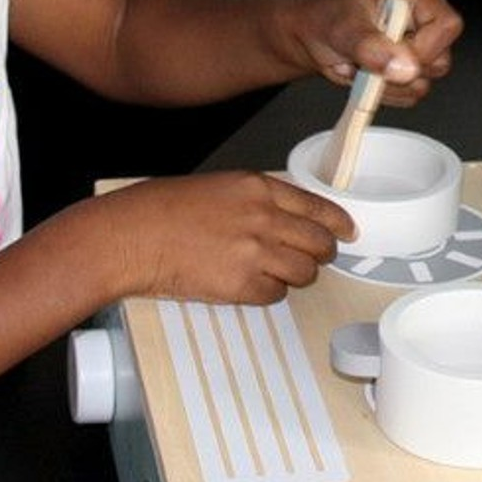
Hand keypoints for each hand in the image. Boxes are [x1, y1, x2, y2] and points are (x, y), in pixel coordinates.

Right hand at [99, 172, 355, 304]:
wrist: (133, 235)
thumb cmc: (164, 209)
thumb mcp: (220, 187)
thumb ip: (257, 200)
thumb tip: (287, 218)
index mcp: (258, 188)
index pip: (317, 207)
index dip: (338, 223)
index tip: (348, 232)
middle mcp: (263, 218)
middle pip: (319, 243)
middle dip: (321, 254)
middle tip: (314, 258)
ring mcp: (254, 253)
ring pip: (304, 273)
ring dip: (295, 275)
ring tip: (272, 272)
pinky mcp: (241, 285)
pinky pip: (276, 295)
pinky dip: (268, 293)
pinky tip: (248, 284)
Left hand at [297, 0, 462, 106]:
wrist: (313, 36)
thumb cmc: (327, 19)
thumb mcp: (346, 30)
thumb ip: (374, 48)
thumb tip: (406, 67)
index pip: (447, 26)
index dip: (425, 47)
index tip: (393, 52)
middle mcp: (423, 21)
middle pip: (440, 60)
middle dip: (398, 69)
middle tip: (367, 57)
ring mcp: (419, 48)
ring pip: (424, 83)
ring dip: (387, 83)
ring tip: (363, 64)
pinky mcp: (410, 71)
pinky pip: (409, 95)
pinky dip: (384, 92)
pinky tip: (367, 74)